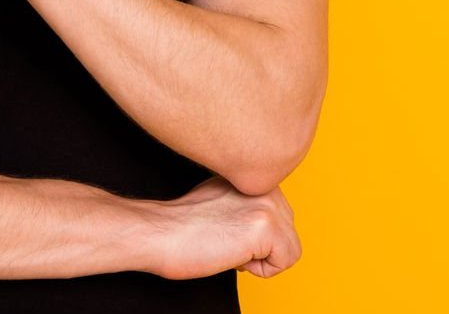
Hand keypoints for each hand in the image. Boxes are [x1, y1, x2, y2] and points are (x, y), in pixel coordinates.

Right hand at [140, 176, 300, 278]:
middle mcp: (267, 186)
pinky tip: (234, 256)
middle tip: (227, 243)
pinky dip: (262, 270)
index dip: (255, 237)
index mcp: (257, 179)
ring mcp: (268, 204)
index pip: (280, 217)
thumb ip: (248, 204)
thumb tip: (261, 222)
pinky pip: (286, 260)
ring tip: (230, 248)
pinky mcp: (266, 227)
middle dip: (262, 248)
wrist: (158, 233)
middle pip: (288, 232)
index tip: (227, 233)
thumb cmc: (181, 226)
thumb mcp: (223, 200)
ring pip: (290, 247)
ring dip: (262, 259)